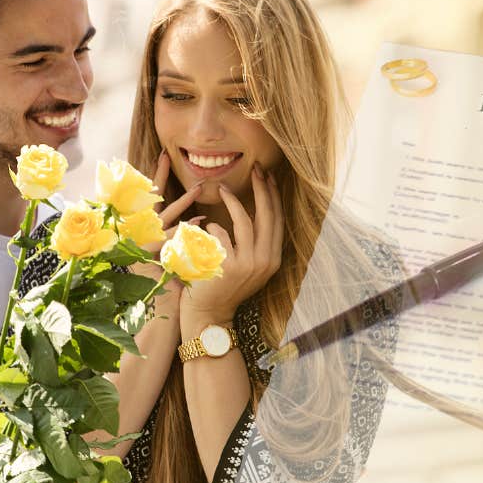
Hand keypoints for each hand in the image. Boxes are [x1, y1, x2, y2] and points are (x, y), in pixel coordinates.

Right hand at [130, 152, 203, 308]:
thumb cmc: (164, 279)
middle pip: (149, 199)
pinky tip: (201, 222)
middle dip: (158, 177)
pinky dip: (186, 229)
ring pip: (164, 217)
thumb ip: (179, 231)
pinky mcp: (151, 257)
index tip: (164, 154)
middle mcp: (140, 233)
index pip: (150, 197)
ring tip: (198, 188)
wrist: (158, 307)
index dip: (156, 175)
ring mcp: (144, 244)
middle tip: (167, 156)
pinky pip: (171, 238)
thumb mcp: (170, 251)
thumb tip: (199, 217)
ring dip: (182, 203)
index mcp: (143, 228)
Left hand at [181, 165, 283, 322]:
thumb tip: (256, 207)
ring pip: (245, 222)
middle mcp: (266, 261)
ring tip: (222, 189)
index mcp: (273, 258)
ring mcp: (249, 264)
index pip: (277, 220)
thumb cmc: (223, 284)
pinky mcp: (229, 266)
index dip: (274, 196)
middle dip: (262, 189)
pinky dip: (213, 226)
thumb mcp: (247, 264)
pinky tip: (206, 225)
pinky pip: (221, 235)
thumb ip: (254, 241)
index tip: (269, 176)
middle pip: (267, 216)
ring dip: (233, 201)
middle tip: (256, 169)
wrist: (209, 314)